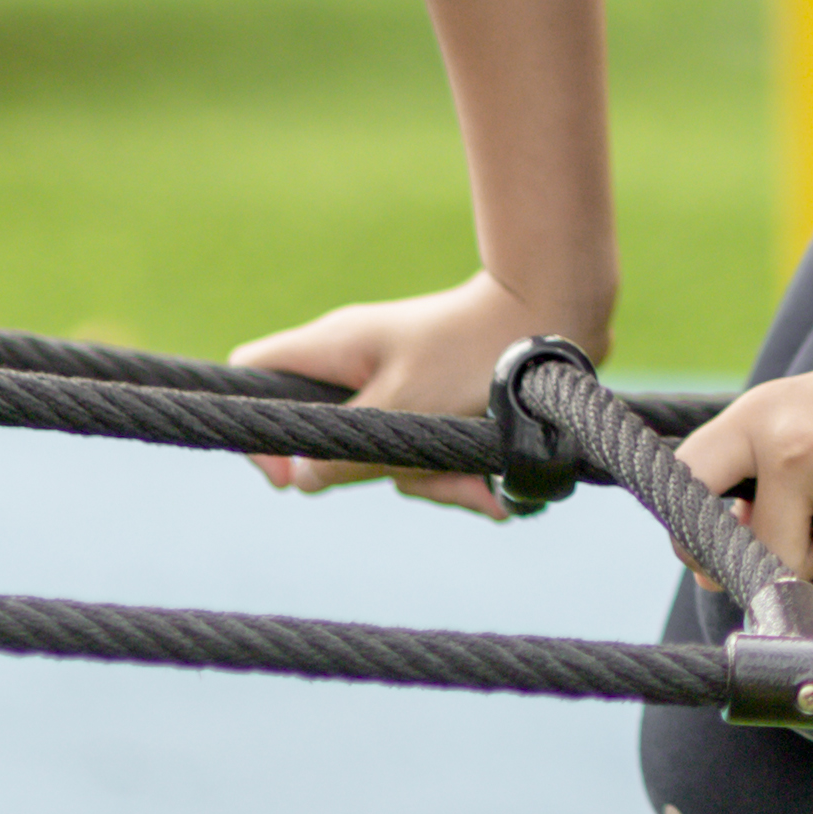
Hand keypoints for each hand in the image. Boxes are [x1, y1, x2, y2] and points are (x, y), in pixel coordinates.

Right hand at [230, 270, 572, 518]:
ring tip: (479, 483)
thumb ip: (347, 451)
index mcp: (335, 347)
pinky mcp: (439, 402)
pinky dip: (463, 476)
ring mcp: (399, 385)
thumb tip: (301, 481)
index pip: (254, 374)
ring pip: (390, 457)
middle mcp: (359, 365)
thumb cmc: (474, 354)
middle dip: (378, 473)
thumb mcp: (404, 410)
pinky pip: (433, 454)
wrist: (559, 321)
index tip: (289, 475)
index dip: (258, 430)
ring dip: (436, 482)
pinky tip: (497, 492)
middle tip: (422, 475)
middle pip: (330, 439)